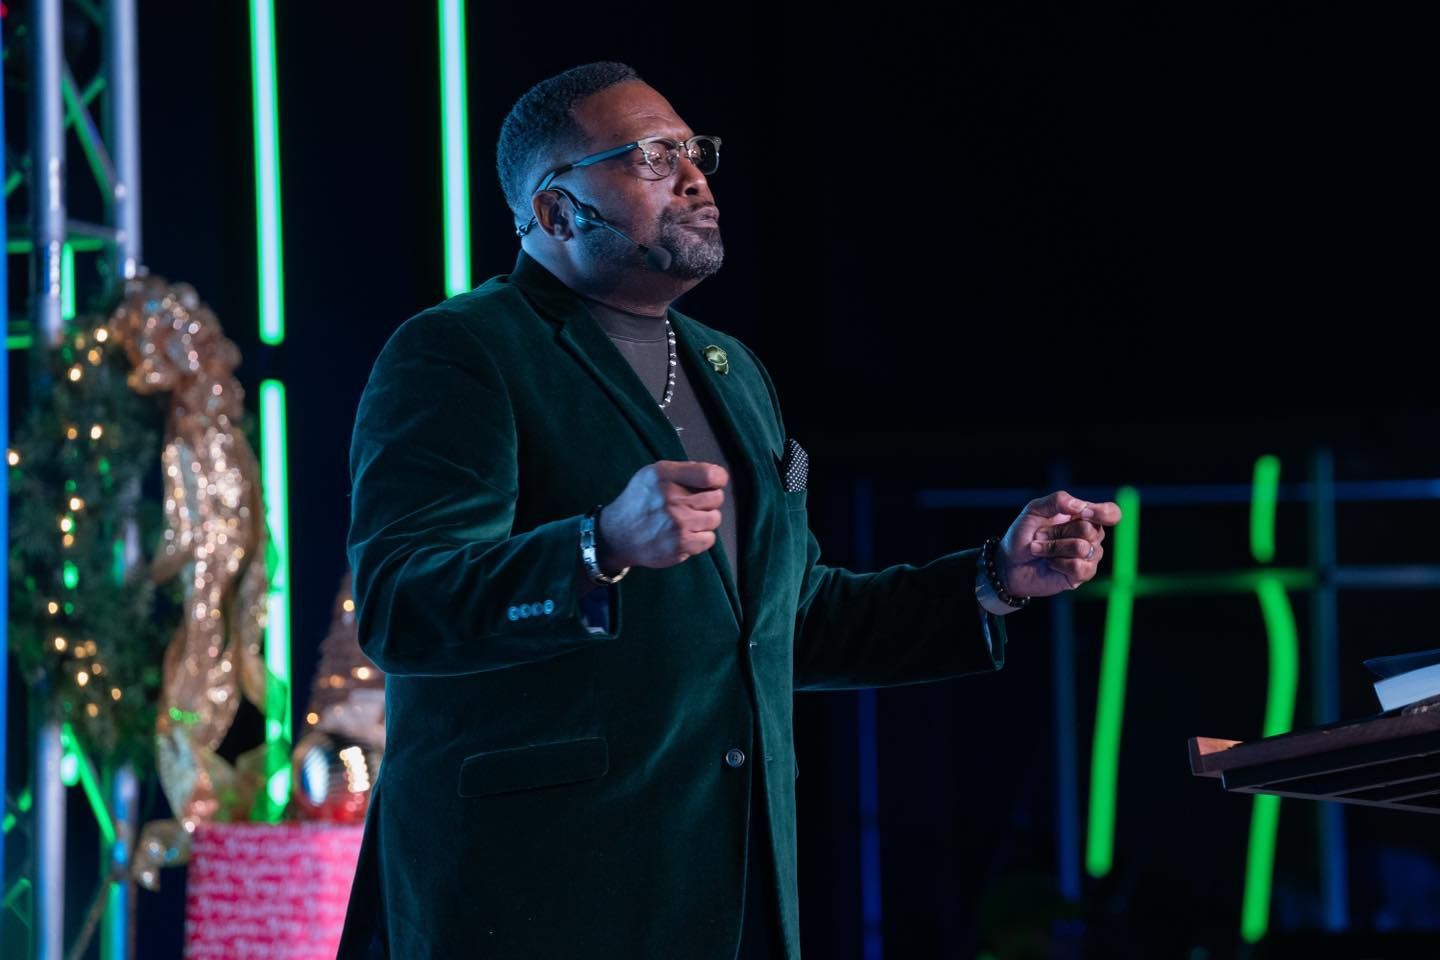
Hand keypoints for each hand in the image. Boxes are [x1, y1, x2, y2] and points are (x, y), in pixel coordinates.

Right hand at [598, 461, 727, 571]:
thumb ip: (683, 471)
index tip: (712, 484)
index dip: (717, 479)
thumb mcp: (653, 474)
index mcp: (665, 475)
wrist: (617, 535)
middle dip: (708, 500)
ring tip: (686, 520)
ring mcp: (677, 523)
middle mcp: (671, 498)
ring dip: (704, 520)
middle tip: (691, 505)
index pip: (710, 475)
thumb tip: (716, 476)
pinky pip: (709, 539)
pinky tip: (685, 534)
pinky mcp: (681, 545)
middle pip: (717, 497)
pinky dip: (700, 538)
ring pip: (715, 518)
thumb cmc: (639, 502)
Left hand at [996, 490, 1122, 597]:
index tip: (1084, 513)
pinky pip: (1079, 567)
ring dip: (1053, 547)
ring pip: (1082, 548)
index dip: (1103, 513)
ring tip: (1038, 549)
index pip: (1111, 513)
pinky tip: (1050, 563)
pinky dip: (1058, 563)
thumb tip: (1081, 507)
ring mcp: (1089, 556)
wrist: (1010, 562)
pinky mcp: (1082, 575)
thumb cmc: (1023, 534)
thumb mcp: (1035, 509)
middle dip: (1058, 532)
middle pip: (1090, 529)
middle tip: (1039, 535)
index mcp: (1083, 516)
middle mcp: (1091, 536)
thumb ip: (1058, 500)